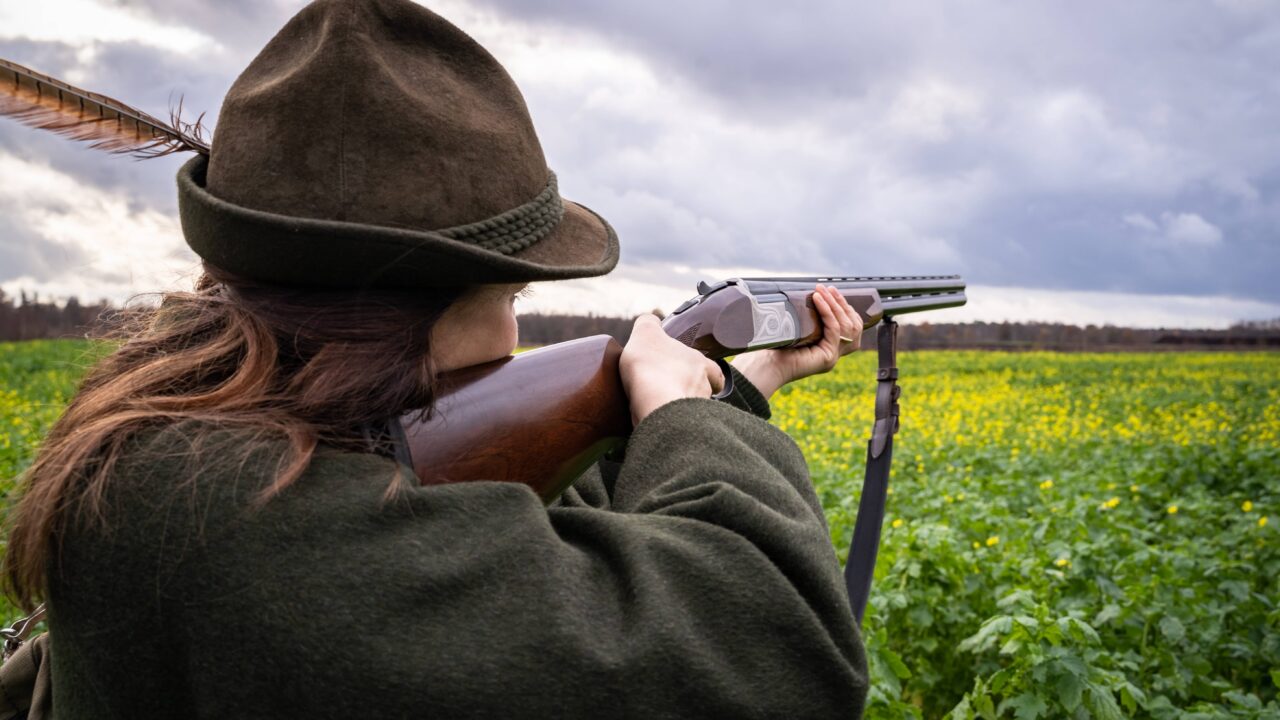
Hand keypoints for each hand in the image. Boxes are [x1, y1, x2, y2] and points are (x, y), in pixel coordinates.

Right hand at [620, 314, 725, 424]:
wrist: (655, 403)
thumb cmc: (652, 366)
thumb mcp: (645, 334)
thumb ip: (649, 323)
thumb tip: (652, 319)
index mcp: (701, 364)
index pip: (712, 369)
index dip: (704, 371)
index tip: (694, 374)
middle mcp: (704, 388)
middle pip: (703, 391)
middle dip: (691, 392)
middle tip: (674, 393)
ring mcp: (697, 411)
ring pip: (693, 409)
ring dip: (682, 410)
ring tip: (665, 410)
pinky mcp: (686, 430)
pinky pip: (682, 427)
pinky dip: (673, 425)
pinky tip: (660, 424)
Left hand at [730, 284, 862, 397]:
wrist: (765, 365)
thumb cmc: (775, 346)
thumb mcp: (798, 327)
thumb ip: (810, 316)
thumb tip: (815, 292)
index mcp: (828, 347)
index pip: (850, 327)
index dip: (845, 307)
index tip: (831, 291)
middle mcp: (834, 354)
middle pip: (853, 326)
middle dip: (841, 303)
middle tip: (827, 287)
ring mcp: (833, 357)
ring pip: (846, 327)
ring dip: (834, 304)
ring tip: (821, 290)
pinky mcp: (828, 358)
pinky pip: (834, 330)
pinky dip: (827, 312)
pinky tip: (817, 299)